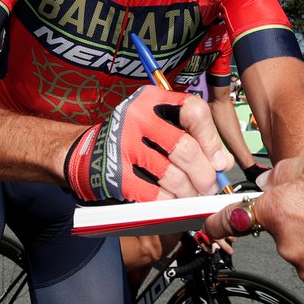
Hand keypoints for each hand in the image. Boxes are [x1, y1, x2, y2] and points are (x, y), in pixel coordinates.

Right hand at [65, 84, 229, 201]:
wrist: (80, 154)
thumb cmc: (130, 140)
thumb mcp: (159, 127)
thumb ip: (192, 138)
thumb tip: (222, 163)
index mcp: (152, 99)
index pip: (194, 111)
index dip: (211, 139)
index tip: (218, 162)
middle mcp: (137, 116)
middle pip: (185, 148)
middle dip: (204, 174)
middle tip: (209, 187)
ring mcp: (123, 145)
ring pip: (173, 175)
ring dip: (189, 192)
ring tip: (193, 197)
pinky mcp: (115, 174)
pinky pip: (153, 195)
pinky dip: (169, 204)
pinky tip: (173, 205)